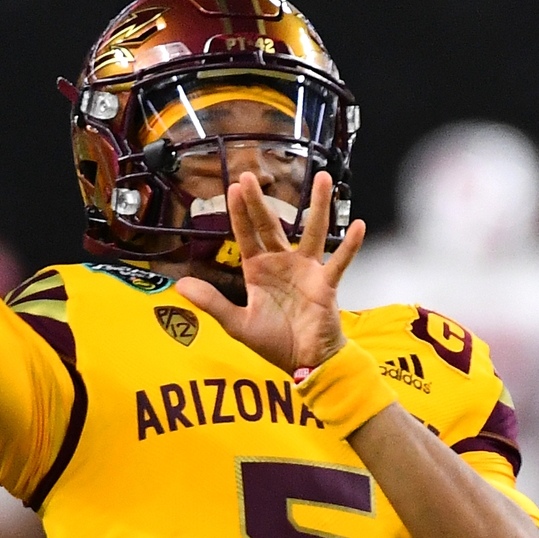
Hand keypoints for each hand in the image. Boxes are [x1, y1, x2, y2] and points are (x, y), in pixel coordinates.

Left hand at [176, 170, 365, 373]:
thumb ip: (212, 303)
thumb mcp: (237, 323)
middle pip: (271, 225)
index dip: (239, 212)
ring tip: (324, 178)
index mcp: (258, 270)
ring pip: (313, 231)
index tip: (234, 187)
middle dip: (261, 201)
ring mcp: (307, 270)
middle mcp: (282, 263)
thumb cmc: (274, 342)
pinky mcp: (326, 283)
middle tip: (251, 174)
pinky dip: (349, 245)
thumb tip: (180, 286)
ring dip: (319, 206)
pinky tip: (358, 225)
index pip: (246, 235)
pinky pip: (339, 261)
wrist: (304, 363)